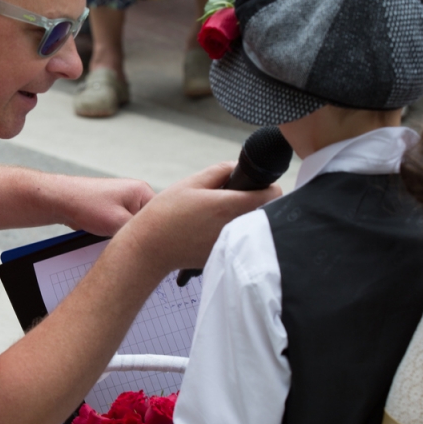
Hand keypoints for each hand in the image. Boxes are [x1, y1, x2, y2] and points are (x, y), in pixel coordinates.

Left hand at [57, 176, 155, 236]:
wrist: (60, 200)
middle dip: (141, 235)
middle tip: (132, 245)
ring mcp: (125, 201)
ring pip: (135, 226)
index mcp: (142, 191)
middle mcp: (136, 194)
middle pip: (149, 222)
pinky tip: (110, 237)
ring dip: (127, 235)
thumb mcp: (118, 222)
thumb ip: (140, 232)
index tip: (151, 247)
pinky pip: (124, 225)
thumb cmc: (86, 205)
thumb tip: (154, 244)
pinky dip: (119, 233)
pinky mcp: (114, 209)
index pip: (162, 216)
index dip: (158, 234)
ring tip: (116, 237)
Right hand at [123, 161, 280, 277]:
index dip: (267, 186)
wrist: (150, 247)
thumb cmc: (166, 214)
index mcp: (229, 205)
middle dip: (255, 202)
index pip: (272, 195)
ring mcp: (230, 245)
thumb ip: (220, 171)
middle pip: (265, 211)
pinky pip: (237, 241)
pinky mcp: (223, 256)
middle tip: (233, 198)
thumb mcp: (192, 182)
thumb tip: (237, 167)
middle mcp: (235, 227)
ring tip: (218, 215)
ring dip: (244, 218)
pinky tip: (210, 229)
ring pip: (252, 227)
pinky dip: (231, 233)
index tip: (255, 185)